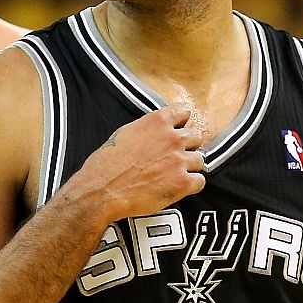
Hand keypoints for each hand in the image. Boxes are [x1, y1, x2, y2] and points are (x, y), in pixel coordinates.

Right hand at [73, 104, 204, 221]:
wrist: (103, 189)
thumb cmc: (107, 164)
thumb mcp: (125, 133)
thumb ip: (147, 129)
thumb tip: (155, 132)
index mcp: (158, 122)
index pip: (184, 112)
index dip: (181, 124)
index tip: (177, 132)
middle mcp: (173, 138)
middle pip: (196, 137)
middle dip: (187, 147)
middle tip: (174, 158)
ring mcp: (179, 160)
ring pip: (199, 160)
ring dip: (189, 167)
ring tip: (173, 175)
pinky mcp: (182, 182)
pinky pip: (200, 181)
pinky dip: (191, 185)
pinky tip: (178, 188)